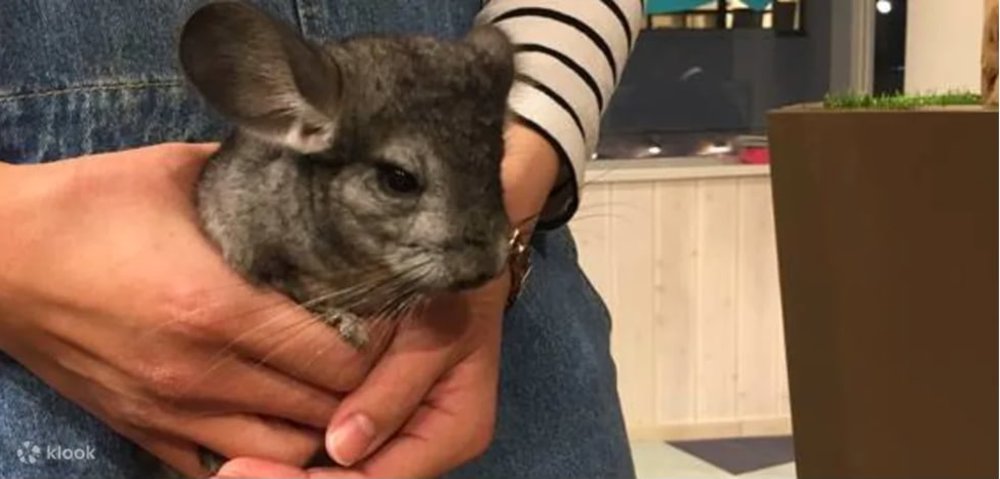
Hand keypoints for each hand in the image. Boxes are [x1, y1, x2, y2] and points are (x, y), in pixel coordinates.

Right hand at [0, 144, 389, 477]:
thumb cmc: (87, 207)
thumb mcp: (178, 174)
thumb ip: (257, 182)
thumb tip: (316, 173)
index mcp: (218, 307)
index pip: (337, 359)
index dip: (378, 350)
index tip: (389, 327)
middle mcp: (201, 372)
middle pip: (320, 412)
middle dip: (359, 393)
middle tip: (377, 364)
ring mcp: (171, 410)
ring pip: (280, 453)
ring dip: (316, 429)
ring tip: (331, 395)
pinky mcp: (142, 429)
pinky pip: (218, 466)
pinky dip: (257, 451)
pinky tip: (271, 419)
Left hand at [212, 122, 559, 477]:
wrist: (461, 240)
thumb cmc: (455, 279)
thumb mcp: (435, 329)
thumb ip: (392, 391)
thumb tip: (341, 449)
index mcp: (454, 430)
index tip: (244, 472)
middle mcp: (427, 440)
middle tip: (229, 472)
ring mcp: (399, 425)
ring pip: (340, 465)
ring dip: (288, 465)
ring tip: (231, 461)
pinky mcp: (373, 404)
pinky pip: (332, 436)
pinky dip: (295, 438)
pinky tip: (249, 432)